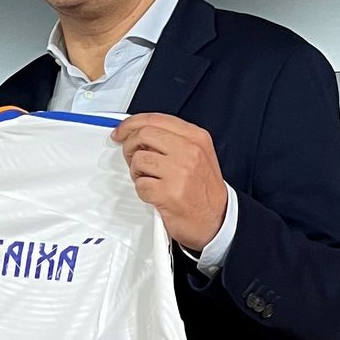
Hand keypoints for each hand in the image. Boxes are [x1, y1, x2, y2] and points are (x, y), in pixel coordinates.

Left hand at [112, 113, 227, 251]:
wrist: (217, 220)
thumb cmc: (204, 191)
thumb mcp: (198, 155)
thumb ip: (172, 140)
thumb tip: (139, 133)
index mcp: (196, 138)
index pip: (156, 119)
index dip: (131, 123)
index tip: (121, 131)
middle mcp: (189, 151)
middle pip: (144, 134)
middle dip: (130, 145)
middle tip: (130, 156)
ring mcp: (180, 172)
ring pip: (139, 159)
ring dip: (136, 171)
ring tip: (149, 179)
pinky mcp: (169, 193)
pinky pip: (140, 184)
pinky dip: (142, 190)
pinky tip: (155, 193)